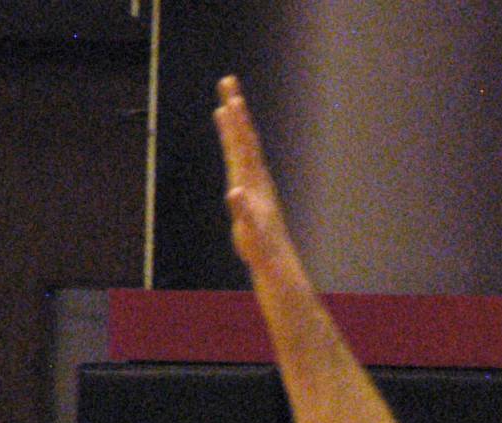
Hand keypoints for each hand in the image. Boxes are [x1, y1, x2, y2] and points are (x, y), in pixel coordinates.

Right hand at [214, 75, 294, 275]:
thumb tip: (235, 192)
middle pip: (245, 137)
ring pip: (243, 146)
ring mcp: (254, 183)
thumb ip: (242, 211)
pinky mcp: (251, 191)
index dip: (237, 122)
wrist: (274, 261)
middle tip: (228, 81)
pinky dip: (235, 144)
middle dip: (236, 109)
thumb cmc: (261, 249)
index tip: (231, 97)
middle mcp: (255, 177)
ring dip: (235, 123)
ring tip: (227, 102)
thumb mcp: (250, 232)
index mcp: (252, 183)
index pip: (244, 146)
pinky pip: (241, 160)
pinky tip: (231, 136)